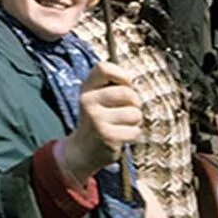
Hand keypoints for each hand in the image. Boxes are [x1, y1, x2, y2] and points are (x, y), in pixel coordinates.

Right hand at [61, 61, 141, 182]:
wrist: (82, 150)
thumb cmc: (97, 119)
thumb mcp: (96, 98)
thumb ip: (111, 86)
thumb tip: (132, 80)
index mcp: (86, 88)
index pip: (104, 68)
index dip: (122, 74)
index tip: (127, 84)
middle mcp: (88, 101)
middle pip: (127, 93)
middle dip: (135, 102)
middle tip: (129, 109)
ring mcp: (96, 119)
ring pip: (134, 113)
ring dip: (135, 120)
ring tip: (124, 124)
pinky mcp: (107, 136)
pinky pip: (134, 130)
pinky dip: (133, 134)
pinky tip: (121, 136)